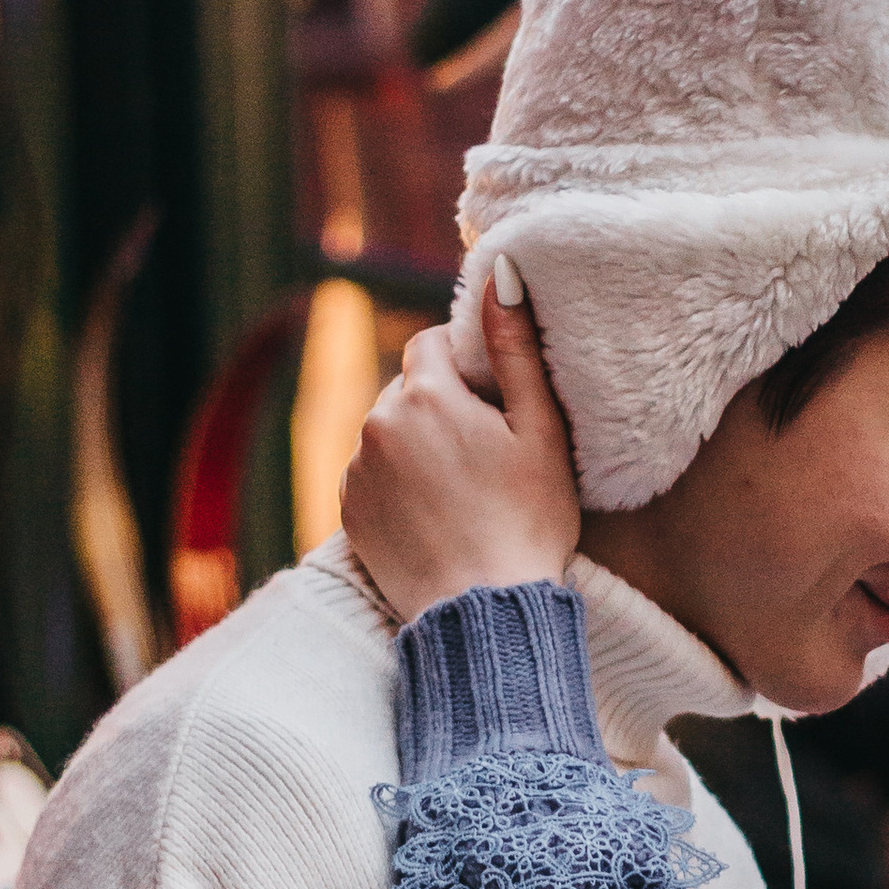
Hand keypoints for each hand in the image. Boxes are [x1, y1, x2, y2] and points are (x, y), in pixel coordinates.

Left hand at [340, 260, 581, 622]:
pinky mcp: (348, 513)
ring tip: (463, 492)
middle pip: (408, 390)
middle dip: (442, 407)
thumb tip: (502, 274)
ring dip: (418, 446)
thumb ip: (516, 348)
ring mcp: (356, 471)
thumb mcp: (540, 430)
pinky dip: (399, 484)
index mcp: (424, 395)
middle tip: (488, 454)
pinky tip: (437, 515)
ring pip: (390, 434)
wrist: (485, 613)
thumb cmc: (527, 521)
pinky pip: (373, 476)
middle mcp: (376, 424)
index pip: (430, 344)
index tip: (494, 402)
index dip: (465, 365)